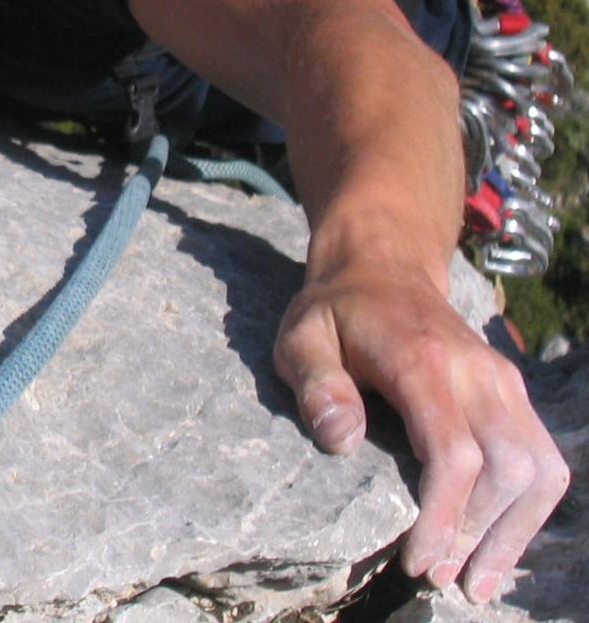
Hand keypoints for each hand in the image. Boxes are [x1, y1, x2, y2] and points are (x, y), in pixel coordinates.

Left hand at [275, 269, 569, 602]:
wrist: (381, 266)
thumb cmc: (334, 311)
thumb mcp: (301, 336)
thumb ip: (317, 384)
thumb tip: (340, 440)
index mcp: (423, 361)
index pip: (454, 453)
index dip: (443, 516)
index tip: (415, 559)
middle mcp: (478, 372)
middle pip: (508, 471)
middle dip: (478, 535)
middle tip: (438, 578)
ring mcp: (504, 382)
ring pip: (540, 470)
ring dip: (513, 532)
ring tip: (474, 579)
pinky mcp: (513, 394)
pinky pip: (543, 459)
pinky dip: (530, 509)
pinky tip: (497, 546)